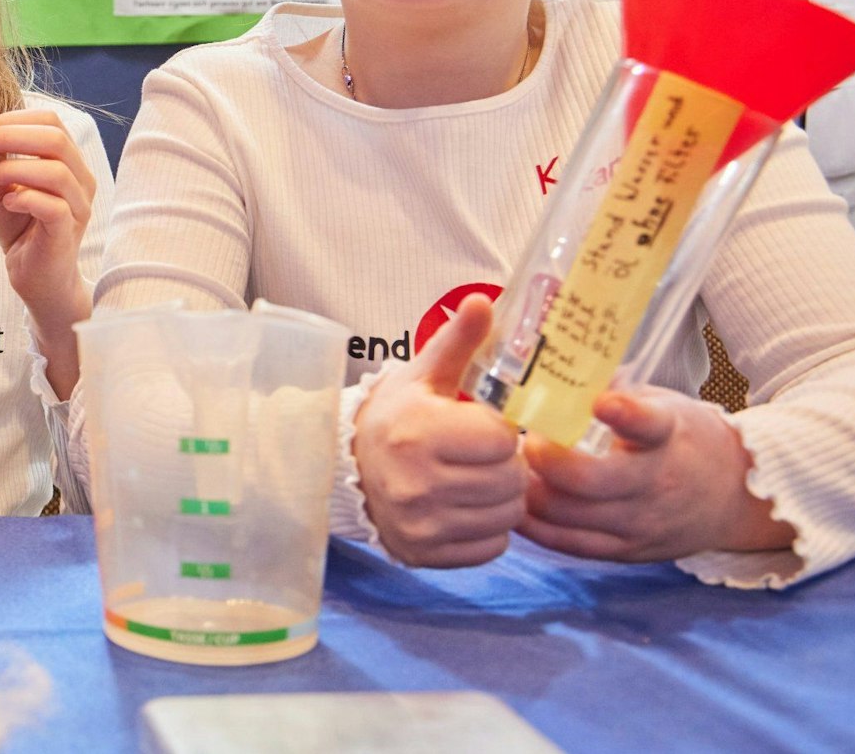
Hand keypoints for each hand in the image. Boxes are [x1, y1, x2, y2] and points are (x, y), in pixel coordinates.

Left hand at [0, 110, 94, 325]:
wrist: (35, 277)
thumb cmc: (21, 230)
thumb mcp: (4, 189)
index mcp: (68, 161)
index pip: (51, 121)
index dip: (14, 119)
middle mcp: (81, 179)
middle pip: (56, 138)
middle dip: (10, 136)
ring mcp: (79, 205)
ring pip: (57, 170)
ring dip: (13, 168)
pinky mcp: (69, 230)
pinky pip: (53, 205)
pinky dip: (25, 198)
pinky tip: (6, 203)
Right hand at [353, 295, 526, 567]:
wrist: (345, 467)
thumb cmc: (395, 416)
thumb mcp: (423, 374)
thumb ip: (457, 341)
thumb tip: (484, 300)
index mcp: (417, 433)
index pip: (501, 439)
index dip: (499, 432)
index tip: (480, 427)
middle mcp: (416, 483)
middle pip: (509, 481)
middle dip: (506, 465)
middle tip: (484, 456)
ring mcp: (419, 524)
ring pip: (506, 517)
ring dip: (503, 498)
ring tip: (479, 480)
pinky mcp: (424, 553)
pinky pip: (491, 548)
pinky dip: (489, 530)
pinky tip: (468, 507)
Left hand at [517, 387, 795, 561]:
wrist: (731, 497)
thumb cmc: (681, 441)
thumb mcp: (662, 407)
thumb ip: (616, 392)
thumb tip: (560, 364)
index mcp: (667, 438)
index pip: (649, 425)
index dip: (625, 413)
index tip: (601, 401)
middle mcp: (654, 483)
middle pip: (590, 480)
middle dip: (546, 459)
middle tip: (527, 441)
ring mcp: (638, 522)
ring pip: (568, 514)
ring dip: (530, 490)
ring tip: (511, 470)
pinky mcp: (623, 550)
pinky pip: (568, 543)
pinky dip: (535, 524)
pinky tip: (517, 503)